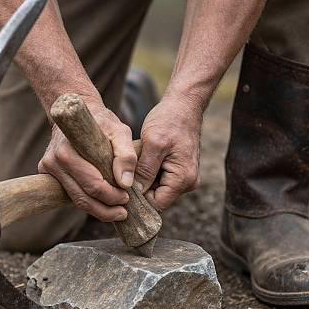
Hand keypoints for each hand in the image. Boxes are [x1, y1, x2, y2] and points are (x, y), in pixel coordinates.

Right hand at [38, 99, 136, 221]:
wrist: (76, 113)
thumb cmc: (100, 122)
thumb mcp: (120, 131)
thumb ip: (126, 155)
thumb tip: (125, 183)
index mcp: (67, 152)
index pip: (92, 185)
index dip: (111, 197)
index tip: (127, 197)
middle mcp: (53, 162)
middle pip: (82, 198)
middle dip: (105, 210)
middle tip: (124, 213)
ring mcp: (48, 169)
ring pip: (75, 200)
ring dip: (98, 210)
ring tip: (117, 212)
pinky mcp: (48, 174)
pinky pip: (71, 194)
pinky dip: (88, 201)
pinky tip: (103, 203)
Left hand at [135, 94, 202, 209]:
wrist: (183, 104)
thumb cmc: (170, 120)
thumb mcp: (153, 144)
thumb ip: (144, 171)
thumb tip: (133, 193)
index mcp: (183, 179)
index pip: (156, 204)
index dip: (138, 199)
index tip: (121, 186)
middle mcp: (187, 182)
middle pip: (156, 198)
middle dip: (139, 187)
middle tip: (126, 169)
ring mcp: (183, 177)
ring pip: (155, 188)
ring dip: (142, 177)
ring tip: (135, 159)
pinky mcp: (178, 170)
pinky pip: (158, 178)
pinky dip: (147, 170)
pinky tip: (141, 157)